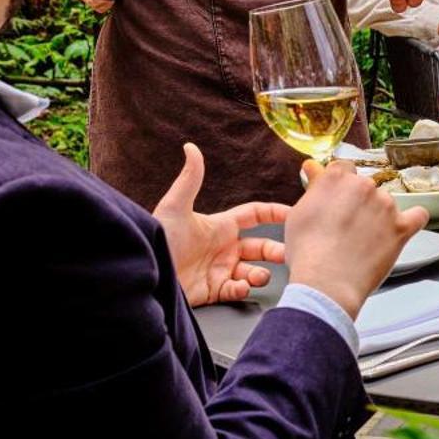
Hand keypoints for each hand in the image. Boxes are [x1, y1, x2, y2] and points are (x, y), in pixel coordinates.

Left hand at [152, 143, 287, 307]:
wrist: (145, 274)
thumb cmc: (159, 238)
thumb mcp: (174, 207)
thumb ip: (190, 179)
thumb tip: (191, 147)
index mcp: (219, 227)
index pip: (254, 215)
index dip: (274, 213)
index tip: (294, 214)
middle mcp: (223, 248)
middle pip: (260, 247)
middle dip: (276, 250)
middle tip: (288, 255)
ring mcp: (219, 270)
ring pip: (252, 271)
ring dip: (260, 274)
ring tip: (258, 276)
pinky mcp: (213, 291)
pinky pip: (236, 291)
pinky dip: (243, 290)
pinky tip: (240, 287)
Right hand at [283, 159, 427, 320]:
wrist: (326, 283)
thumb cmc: (308, 253)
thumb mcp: (299, 214)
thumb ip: (313, 187)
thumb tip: (313, 168)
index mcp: (336, 178)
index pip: (344, 169)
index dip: (340, 187)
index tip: (338, 200)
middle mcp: (364, 185)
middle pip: (365, 187)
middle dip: (357, 204)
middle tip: (346, 227)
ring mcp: (385, 205)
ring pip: (386, 203)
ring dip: (379, 215)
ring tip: (364, 240)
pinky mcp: (401, 227)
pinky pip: (418, 216)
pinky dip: (412, 220)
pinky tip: (402, 227)